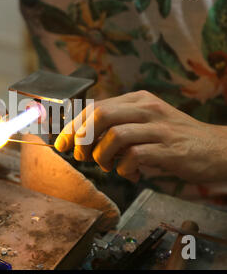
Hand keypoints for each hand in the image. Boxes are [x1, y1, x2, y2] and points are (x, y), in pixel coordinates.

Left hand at [55, 90, 226, 183]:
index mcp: (137, 100)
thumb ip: (117, 127)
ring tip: (106, 166)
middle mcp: (146, 108)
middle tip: (80, 156)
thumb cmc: (174, 138)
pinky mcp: (168, 148)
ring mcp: (158, 127)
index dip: (73, 126)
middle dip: (82, 138)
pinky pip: (134, 156)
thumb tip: (81, 140)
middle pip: (100, 115)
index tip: (62, 142)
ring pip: (114, 135)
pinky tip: (128, 173)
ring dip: (101, 155)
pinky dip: (123, 168)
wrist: (217, 148)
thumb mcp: (144, 124)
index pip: (95, 106)